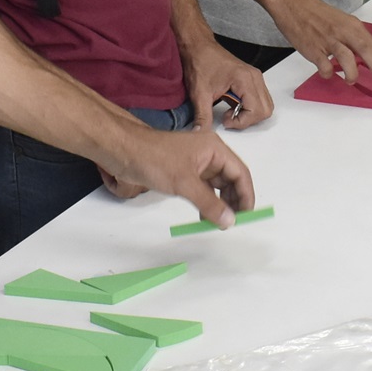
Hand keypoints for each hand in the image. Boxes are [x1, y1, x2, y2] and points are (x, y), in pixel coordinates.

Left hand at [97, 122, 255, 228]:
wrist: (124, 151)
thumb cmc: (155, 160)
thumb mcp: (185, 183)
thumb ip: (209, 203)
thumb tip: (229, 222)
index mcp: (215, 148)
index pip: (240, 172)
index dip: (246, 194)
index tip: (247, 216)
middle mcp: (209, 154)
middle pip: (231, 179)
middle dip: (233, 200)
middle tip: (232, 222)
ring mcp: (196, 163)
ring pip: (216, 185)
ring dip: (219, 203)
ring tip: (219, 222)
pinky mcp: (183, 171)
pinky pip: (202, 188)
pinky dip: (206, 201)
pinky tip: (204, 215)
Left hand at [181, 39, 273, 130]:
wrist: (198, 47)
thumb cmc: (200, 63)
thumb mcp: (199, 93)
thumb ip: (202, 116)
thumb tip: (201, 133)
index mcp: (244, 79)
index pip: (256, 111)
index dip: (241, 122)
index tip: (226, 120)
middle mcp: (254, 77)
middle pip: (265, 110)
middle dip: (248, 120)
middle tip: (229, 117)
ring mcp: (255, 77)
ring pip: (265, 105)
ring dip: (250, 114)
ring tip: (230, 111)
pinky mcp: (252, 78)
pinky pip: (260, 99)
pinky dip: (250, 107)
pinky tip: (233, 104)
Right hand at [268, 0, 371, 85]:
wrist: (293, 5)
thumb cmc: (317, 15)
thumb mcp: (343, 22)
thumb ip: (356, 38)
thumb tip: (369, 55)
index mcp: (353, 25)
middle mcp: (344, 32)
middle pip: (367, 51)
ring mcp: (328, 40)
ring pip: (347, 58)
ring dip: (353, 74)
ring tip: (351, 81)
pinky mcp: (314, 48)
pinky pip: (324, 66)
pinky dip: (328, 73)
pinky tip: (328, 73)